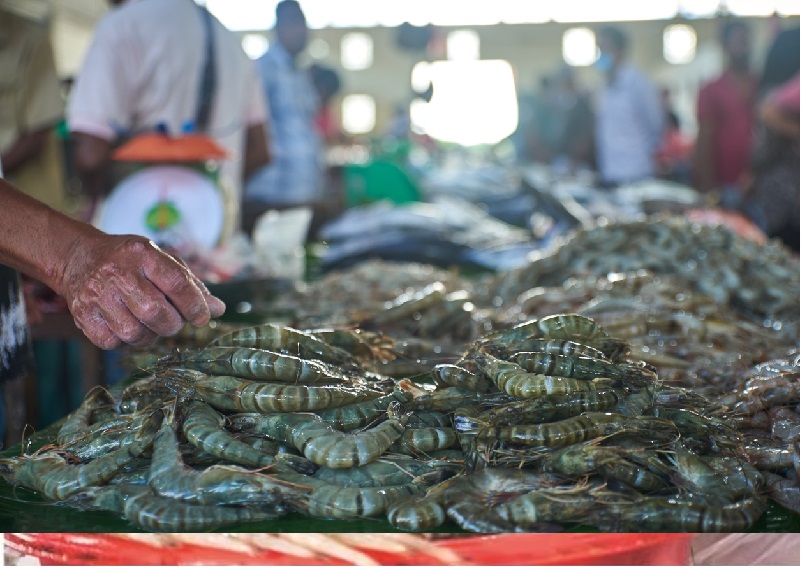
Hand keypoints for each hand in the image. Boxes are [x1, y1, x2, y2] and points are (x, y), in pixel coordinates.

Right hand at [57, 233, 224, 348]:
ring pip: (134, 333)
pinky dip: (125, 341)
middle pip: (155, 312)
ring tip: (149, 324)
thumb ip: (190, 285)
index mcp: (143, 254)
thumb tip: (218, 310)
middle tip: (173, 322)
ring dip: (150, 336)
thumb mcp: (161, 260)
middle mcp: (118, 272)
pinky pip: (112, 342)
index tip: (202, 318)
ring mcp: (97, 294)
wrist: (79, 257)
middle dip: (172, 324)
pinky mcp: (82, 314)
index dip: (194, 305)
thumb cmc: (131, 262)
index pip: (176, 283)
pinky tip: (127, 326)